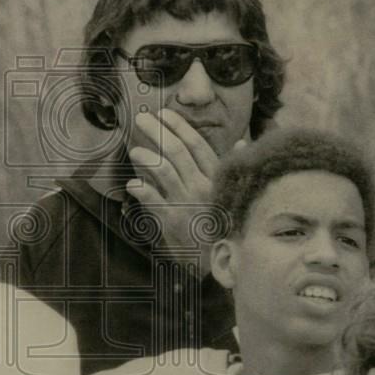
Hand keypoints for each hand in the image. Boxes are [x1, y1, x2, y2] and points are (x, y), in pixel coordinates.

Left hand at [126, 109, 246, 261]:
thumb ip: (232, 167)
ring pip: (165, 172)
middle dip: (158, 132)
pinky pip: (154, 201)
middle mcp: (202, 187)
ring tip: (135, 150)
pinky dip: (142, 190)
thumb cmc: (224, 224)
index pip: (197, 145)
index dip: (180, 127)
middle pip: (178, 152)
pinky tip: (132, 184)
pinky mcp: (173, 221)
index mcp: (216, 178)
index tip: (165, 114)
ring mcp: (187, 203)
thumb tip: (241, 143)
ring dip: (148, 157)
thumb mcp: (231, 194)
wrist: (220, 260)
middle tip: (141, 120)